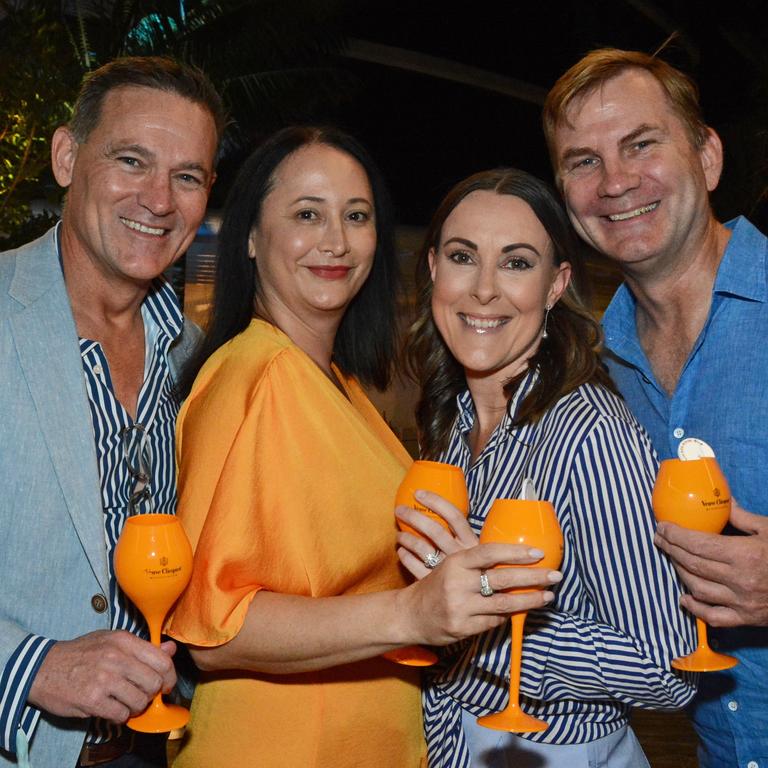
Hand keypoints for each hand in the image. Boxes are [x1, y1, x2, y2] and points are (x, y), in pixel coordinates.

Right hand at [28, 630, 176, 721]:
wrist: (43, 668)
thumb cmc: (81, 653)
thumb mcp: (112, 641)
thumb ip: (143, 647)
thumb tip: (171, 649)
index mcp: (124, 641)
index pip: (162, 660)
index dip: (169, 676)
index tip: (165, 684)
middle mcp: (116, 658)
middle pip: (154, 682)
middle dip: (152, 693)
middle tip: (143, 694)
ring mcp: (104, 679)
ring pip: (140, 701)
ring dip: (136, 706)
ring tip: (126, 702)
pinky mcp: (92, 700)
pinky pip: (121, 714)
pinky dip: (121, 716)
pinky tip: (113, 709)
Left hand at [395, 489, 478, 577]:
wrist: (483, 606)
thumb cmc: (482, 574)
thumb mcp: (479, 554)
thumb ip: (466, 539)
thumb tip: (450, 515)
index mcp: (472, 543)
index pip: (454, 516)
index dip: (436, 502)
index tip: (418, 493)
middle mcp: (459, 554)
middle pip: (434, 530)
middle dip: (414, 517)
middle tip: (399, 509)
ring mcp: (446, 570)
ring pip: (422, 548)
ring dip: (407, 538)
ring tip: (399, 534)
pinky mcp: (436, 584)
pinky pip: (415, 568)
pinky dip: (406, 558)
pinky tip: (401, 553)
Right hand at [397, 543, 560, 645]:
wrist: (409, 614)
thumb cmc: (436, 585)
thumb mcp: (451, 565)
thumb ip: (476, 562)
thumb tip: (512, 556)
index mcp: (456, 562)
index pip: (489, 553)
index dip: (515, 552)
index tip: (538, 553)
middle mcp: (458, 583)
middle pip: (502, 579)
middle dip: (533, 577)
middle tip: (555, 575)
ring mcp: (461, 607)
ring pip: (504, 604)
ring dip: (530, 599)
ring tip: (548, 595)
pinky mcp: (463, 628)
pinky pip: (494, 621)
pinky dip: (508, 615)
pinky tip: (520, 610)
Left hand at [655, 500, 767, 626]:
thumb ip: (742, 517)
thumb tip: (721, 501)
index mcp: (745, 554)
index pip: (698, 544)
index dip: (675, 535)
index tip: (662, 527)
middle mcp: (741, 580)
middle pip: (693, 564)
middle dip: (671, 549)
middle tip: (661, 539)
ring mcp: (743, 602)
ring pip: (698, 588)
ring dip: (680, 572)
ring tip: (672, 559)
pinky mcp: (747, 618)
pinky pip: (714, 617)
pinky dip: (695, 608)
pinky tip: (685, 598)